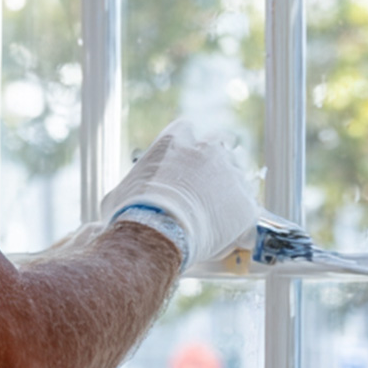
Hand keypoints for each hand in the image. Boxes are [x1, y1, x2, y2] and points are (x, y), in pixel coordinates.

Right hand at [100, 119, 259, 266]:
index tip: (182, 162)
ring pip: (237, 174)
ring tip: (217, 213)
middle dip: (213, 162)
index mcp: (173, 142)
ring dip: (229, 189)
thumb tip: (122, 201)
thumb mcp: (120, 196)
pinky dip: (240, 218)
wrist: (156, 237)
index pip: (187, 130)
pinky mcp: (244, 203)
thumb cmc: (130, 217)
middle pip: (219, 144)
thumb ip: (132, 188)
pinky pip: (248, 207)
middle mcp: (206, 150)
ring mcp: (229, 174)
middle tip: (204, 185)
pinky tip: (230, 231)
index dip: (185, 147)